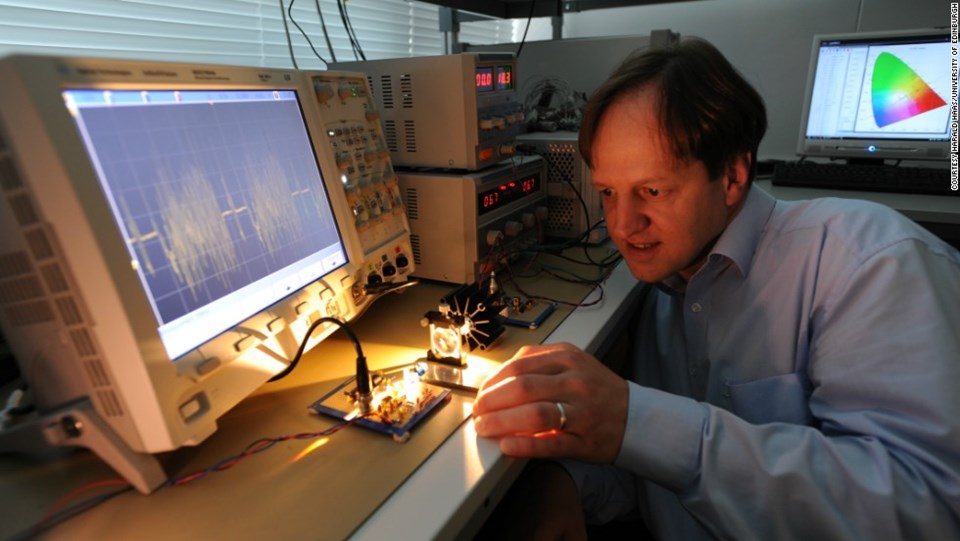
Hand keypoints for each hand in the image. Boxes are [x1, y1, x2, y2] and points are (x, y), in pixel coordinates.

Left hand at [472, 342, 627, 462]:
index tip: (480, 393)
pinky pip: (551, 443)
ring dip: (502, 422)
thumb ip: (538, 363)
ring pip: (535, 414)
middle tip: (478, 412)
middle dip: (491, 401)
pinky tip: (507, 445)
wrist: (636, 417)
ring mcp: (581, 411)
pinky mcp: (585, 440)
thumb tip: (498, 376)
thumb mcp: (572, 363)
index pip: (519, 366)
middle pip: (522, 387)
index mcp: (567, 358)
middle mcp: (574, 381)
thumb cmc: (597, 390)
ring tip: (485, 428)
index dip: (493, 381)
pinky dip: (525, 445)